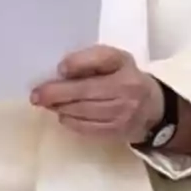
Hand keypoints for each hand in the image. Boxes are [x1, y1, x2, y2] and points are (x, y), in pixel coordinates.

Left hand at [30, 45, 164, 143]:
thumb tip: (61, 72)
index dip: (78, 63)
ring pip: (83, 111)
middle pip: (86, 90)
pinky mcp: (117, 131)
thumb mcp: (115, 61)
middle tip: (36, 95)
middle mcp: (126, 88)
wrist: (154, 109)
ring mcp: (123, 112)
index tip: (60, 68)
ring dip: (60, 108)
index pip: (101, 59)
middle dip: (57, 93)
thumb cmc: (125, 78)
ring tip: (46, 104)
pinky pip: (87, 128)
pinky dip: (71, 121)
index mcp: (123, 63)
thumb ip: (91, 60)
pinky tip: (63, 115)